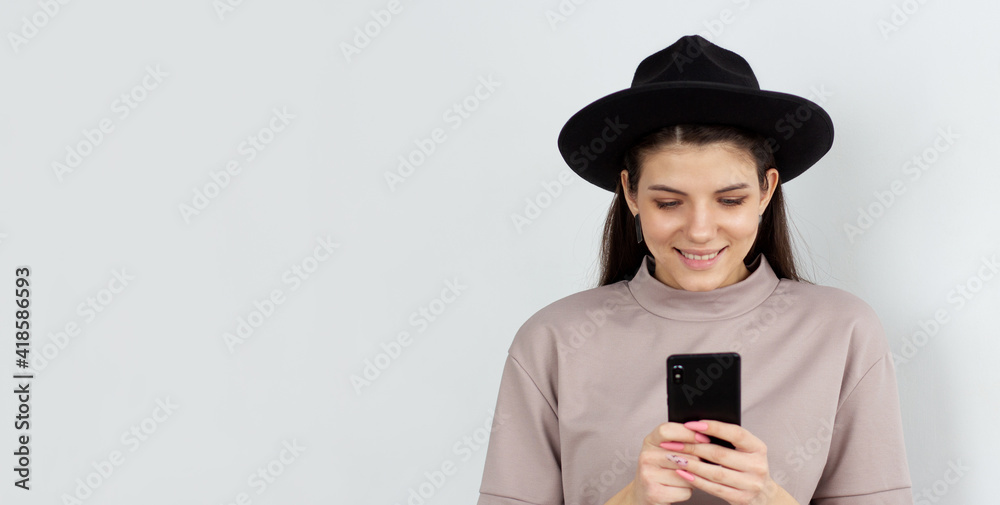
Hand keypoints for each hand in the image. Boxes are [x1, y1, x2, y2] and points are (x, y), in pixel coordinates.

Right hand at [626, 421, 708, 504]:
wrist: (645, 493)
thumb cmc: (660, 469)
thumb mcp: (665, 450)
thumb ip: (681, 442)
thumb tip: (705, 439)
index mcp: (650, 441)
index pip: (668, 431)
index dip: (688, 433)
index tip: (704, 438)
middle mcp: (647, 456)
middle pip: (685, 455)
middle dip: (697, 463)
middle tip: (695, 466)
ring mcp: (649, 475)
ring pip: (688, 475)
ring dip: (693, 479)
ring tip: (684, 478)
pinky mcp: (655, 493)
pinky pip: (685, 491)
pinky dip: (687, 491)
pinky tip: (678, 489)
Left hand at [667, 420, 789, 504]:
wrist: (763, 494)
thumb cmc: (746, 465)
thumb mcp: (745, 450)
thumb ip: (727, 439)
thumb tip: (696, 427)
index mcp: (758, 448)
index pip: (735, 433)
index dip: (713, 427)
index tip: (691, 424)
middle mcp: (757, 465)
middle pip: (720, 454)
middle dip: (693, 447)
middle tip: (674, 443)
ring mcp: (750, 484)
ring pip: (715, 473)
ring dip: (692, 465)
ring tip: (675, 458)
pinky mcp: (741, 498)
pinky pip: (714, 488)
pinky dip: (696, 480)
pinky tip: (683, 473)